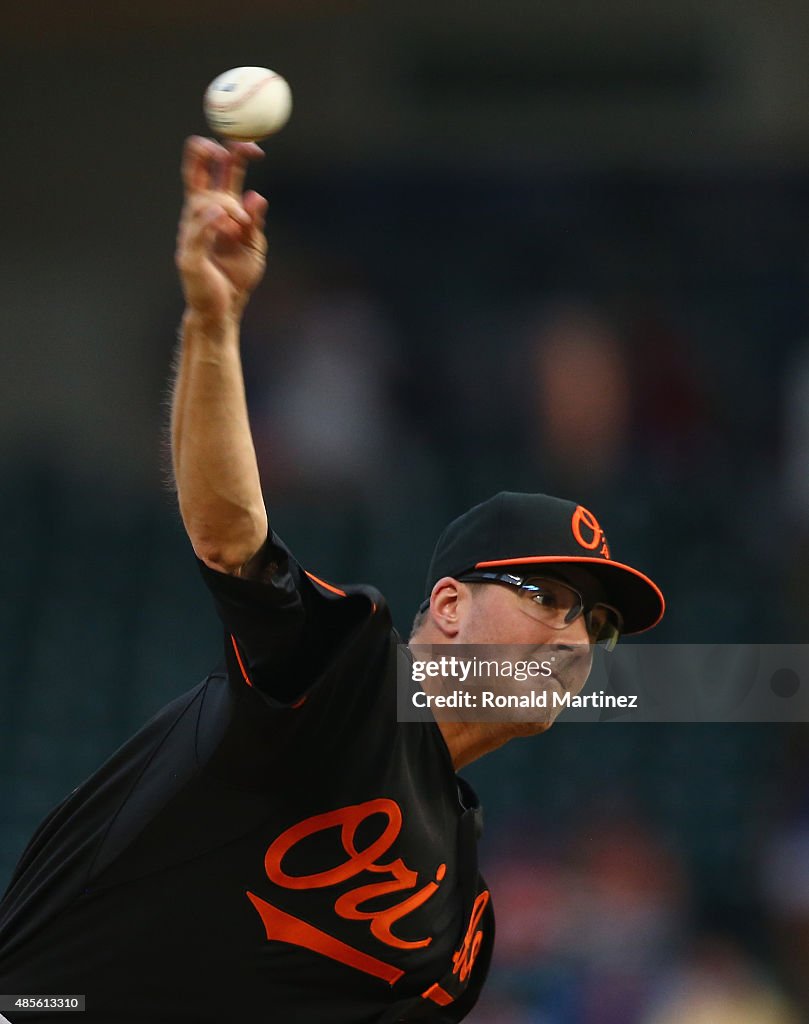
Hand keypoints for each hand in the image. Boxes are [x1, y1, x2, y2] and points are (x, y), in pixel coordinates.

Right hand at [175, 136, 267, 322]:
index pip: (218, 172)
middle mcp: (199, 216)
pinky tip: (221, 216)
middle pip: (195, 173)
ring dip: (226, 206)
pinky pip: (199, 232)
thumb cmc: (235, 278)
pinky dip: (210, 221)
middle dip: (206, 153)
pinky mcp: (190, 255)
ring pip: (204, 203)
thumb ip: (255, 223)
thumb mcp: (254, 246)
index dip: (232, 154)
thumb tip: (256, 196)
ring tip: (241, 226)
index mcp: (216, 210)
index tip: (255, 149)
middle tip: (224, 149)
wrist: (223, 310)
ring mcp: (191, 233)